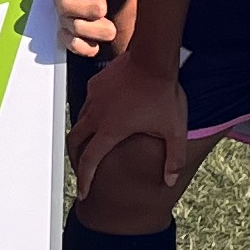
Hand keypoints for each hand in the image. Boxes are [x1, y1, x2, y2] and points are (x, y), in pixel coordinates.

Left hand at [48, 0, 114, 57]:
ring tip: (61, 17)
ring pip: (105, 31)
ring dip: (76, 25)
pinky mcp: (84, 38)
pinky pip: (92, 49)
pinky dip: (76, 44)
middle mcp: (99, 1)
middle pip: (99, 10)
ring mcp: (93, 21)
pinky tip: (62, 32)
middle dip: (70, 5)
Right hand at [69, 53, 192, 199]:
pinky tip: (102, 115)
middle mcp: (96, 115)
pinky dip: (90, 114)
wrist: (154, 57)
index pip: (89, 161)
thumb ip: (174, 158)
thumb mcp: (174, 130)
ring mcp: (94, 97)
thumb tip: (170, 180)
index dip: (84, 180)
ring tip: (91, 143)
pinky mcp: (96, 83)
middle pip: (74, 142)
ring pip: (79, 121)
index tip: (83, 191)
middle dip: (75, 159)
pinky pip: (87, 102)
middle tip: (81, 169)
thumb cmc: (163, 92)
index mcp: (110, 130)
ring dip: (82, 136)